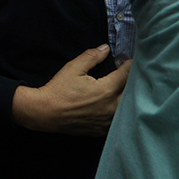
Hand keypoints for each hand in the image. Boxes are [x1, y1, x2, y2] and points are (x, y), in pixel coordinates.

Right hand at [12, 45, 131, 135]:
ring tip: (124, 92)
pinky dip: (118, 114)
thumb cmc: (59, 90)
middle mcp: (111, 107)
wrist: (46, 113)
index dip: (130, 67)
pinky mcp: (101, 130)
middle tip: (130, 77)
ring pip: (126, 110)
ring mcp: (107, 121)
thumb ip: (91, 56)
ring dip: (126, 100)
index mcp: (106, 90)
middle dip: (131, 84)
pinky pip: (116, 121)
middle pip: (131, 94)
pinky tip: (112, 109)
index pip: (125, 76)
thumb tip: (105, 49)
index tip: (132, 62)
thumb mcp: (73, 68)